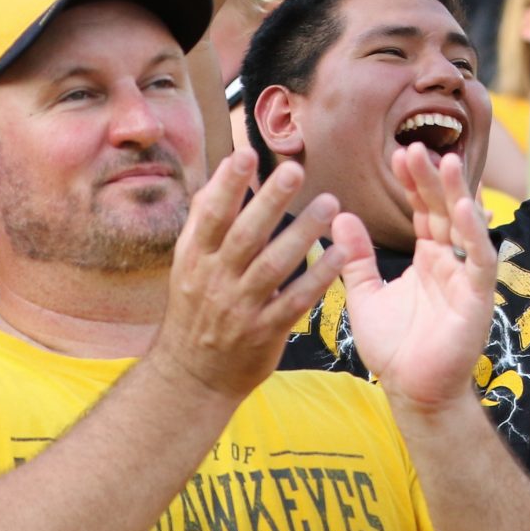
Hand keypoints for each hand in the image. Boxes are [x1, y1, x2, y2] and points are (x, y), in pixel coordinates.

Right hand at [145, 150, 361, 402]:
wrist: (192, 377)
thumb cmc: (195, 309)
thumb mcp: (188, 264)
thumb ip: (205, 220)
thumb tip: (222, 172)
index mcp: (195, 259)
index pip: (210, 216)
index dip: (226, 185)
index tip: (245, 154)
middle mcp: (215, 280)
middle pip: (244, 235)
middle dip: (269, 201)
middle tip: (295, 169)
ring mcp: (240, 307)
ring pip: (274, 266)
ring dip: (303, 233)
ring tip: (331, 204)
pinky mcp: (265, 331)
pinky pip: (296, 300)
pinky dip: (318, 277)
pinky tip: (341, 254)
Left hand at [341, 147, 499, 413]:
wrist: (412, 392)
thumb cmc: (394, 347)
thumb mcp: (365, 295)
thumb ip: (355, 258)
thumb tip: (338, 216)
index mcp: (429, 257)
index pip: (424, 210)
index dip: (414, 182)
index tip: (399, 153)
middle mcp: (451, 261)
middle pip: (444, 209)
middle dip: (432, 178)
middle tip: (415, 147)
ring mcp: (467, 277)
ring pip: (466, 227)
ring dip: (457, 194)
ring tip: (445, 163)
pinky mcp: (478, 297)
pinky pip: (480, 260)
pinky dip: (475, 235)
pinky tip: (463, 210)